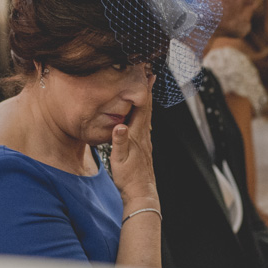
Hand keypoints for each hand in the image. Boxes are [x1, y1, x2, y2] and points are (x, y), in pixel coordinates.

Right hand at [109, 76, 157, 205]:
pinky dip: (143, 113)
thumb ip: (119, 141)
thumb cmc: (129, 178)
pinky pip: (143, 124)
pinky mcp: (143, 147)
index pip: (142, 107)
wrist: (141, 193)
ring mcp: (145, 141)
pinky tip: (139, 114)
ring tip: (145, 88)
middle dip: (147, 90)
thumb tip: (120, 125)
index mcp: (138, 135)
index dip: (144, 90)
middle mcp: (144, 135)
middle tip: (148, 74)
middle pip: (147, 108)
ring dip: (145, 100)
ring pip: (146, 115)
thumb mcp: (119, 159)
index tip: (146, 74)